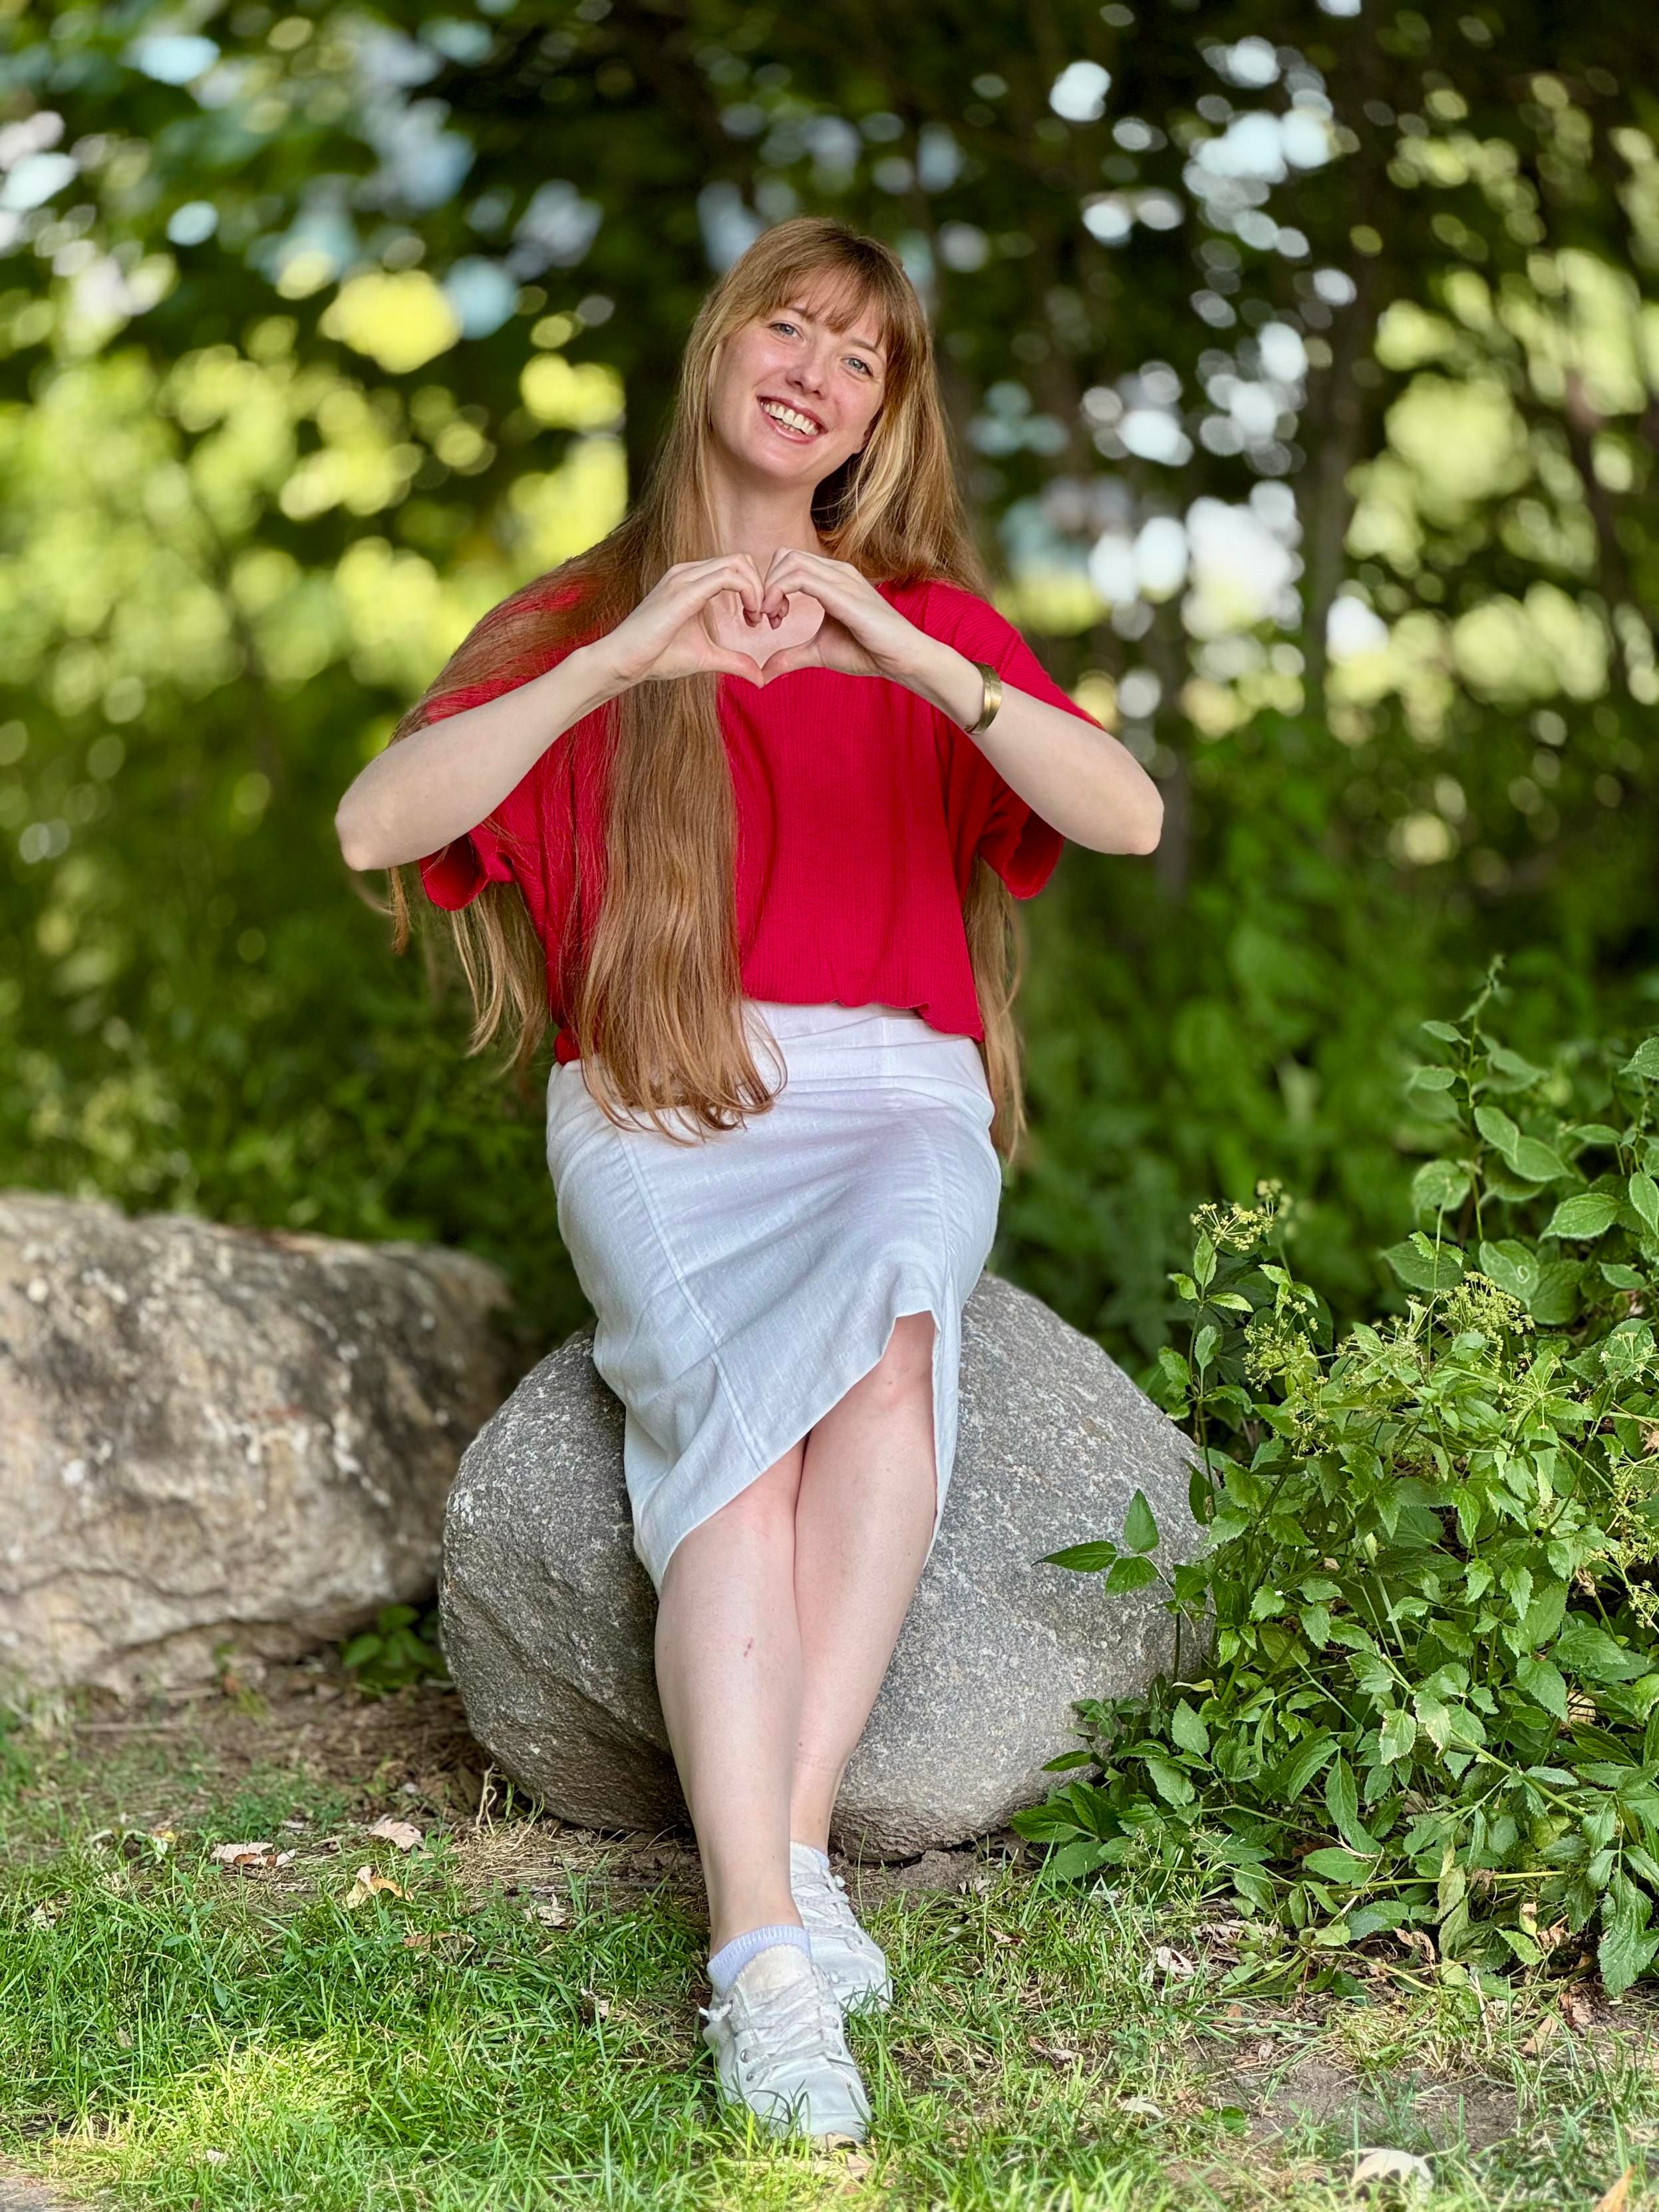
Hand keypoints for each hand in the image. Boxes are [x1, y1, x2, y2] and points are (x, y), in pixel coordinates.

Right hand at [593, 555, 768, 688]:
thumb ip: (735, 661)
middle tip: (762, 618)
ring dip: (757, 589)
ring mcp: (684, 577)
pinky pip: (728, 577)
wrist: (624, 662)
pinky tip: (749, 618)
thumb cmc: (657, 657)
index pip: (735, 567)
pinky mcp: (684, 590)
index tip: (758, 620)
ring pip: (738, 562)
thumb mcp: (706, 657)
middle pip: (741, 559)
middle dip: (761, 586)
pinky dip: (749, 593)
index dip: (755, 590)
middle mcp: (688, 572)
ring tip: (756, 619)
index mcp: (692, 581)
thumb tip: (761, 678)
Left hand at [750, 549, 926, 684]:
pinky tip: (780, 618)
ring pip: (790, 562)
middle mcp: (836, 571)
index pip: (790, 562)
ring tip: (773, 619)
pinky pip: (801, 578)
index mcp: (832, 578)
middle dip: (767, 584)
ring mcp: (841, 578)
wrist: (901, 658)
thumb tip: (764, 672)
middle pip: (785, 556)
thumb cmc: (868, 652)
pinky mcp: (842, 593)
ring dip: (771, 589)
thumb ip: (791, 656)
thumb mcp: (819, 652)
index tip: (772, 619)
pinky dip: (780, 593)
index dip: (772, 586)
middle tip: (768, 617)